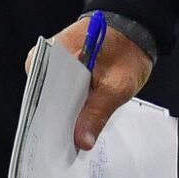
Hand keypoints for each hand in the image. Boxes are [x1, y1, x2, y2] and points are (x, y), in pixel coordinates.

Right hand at [44, 16, 154, 149]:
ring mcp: (52, 63)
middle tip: (69, 147)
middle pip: (46, 97)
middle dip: (58, 121)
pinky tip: (80, 124)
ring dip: (65, 115)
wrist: (134, 31)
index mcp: (54, 53)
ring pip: (53, 97)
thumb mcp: (118, 85)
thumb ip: (98, 112)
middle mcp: (46, 56)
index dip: (51, 120)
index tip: (59, 143)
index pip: (44, 92)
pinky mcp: (61, 69)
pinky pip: (61, 92)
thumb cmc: (128, 52)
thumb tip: (81, 141)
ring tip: (75, 139)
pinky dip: (70, 107)